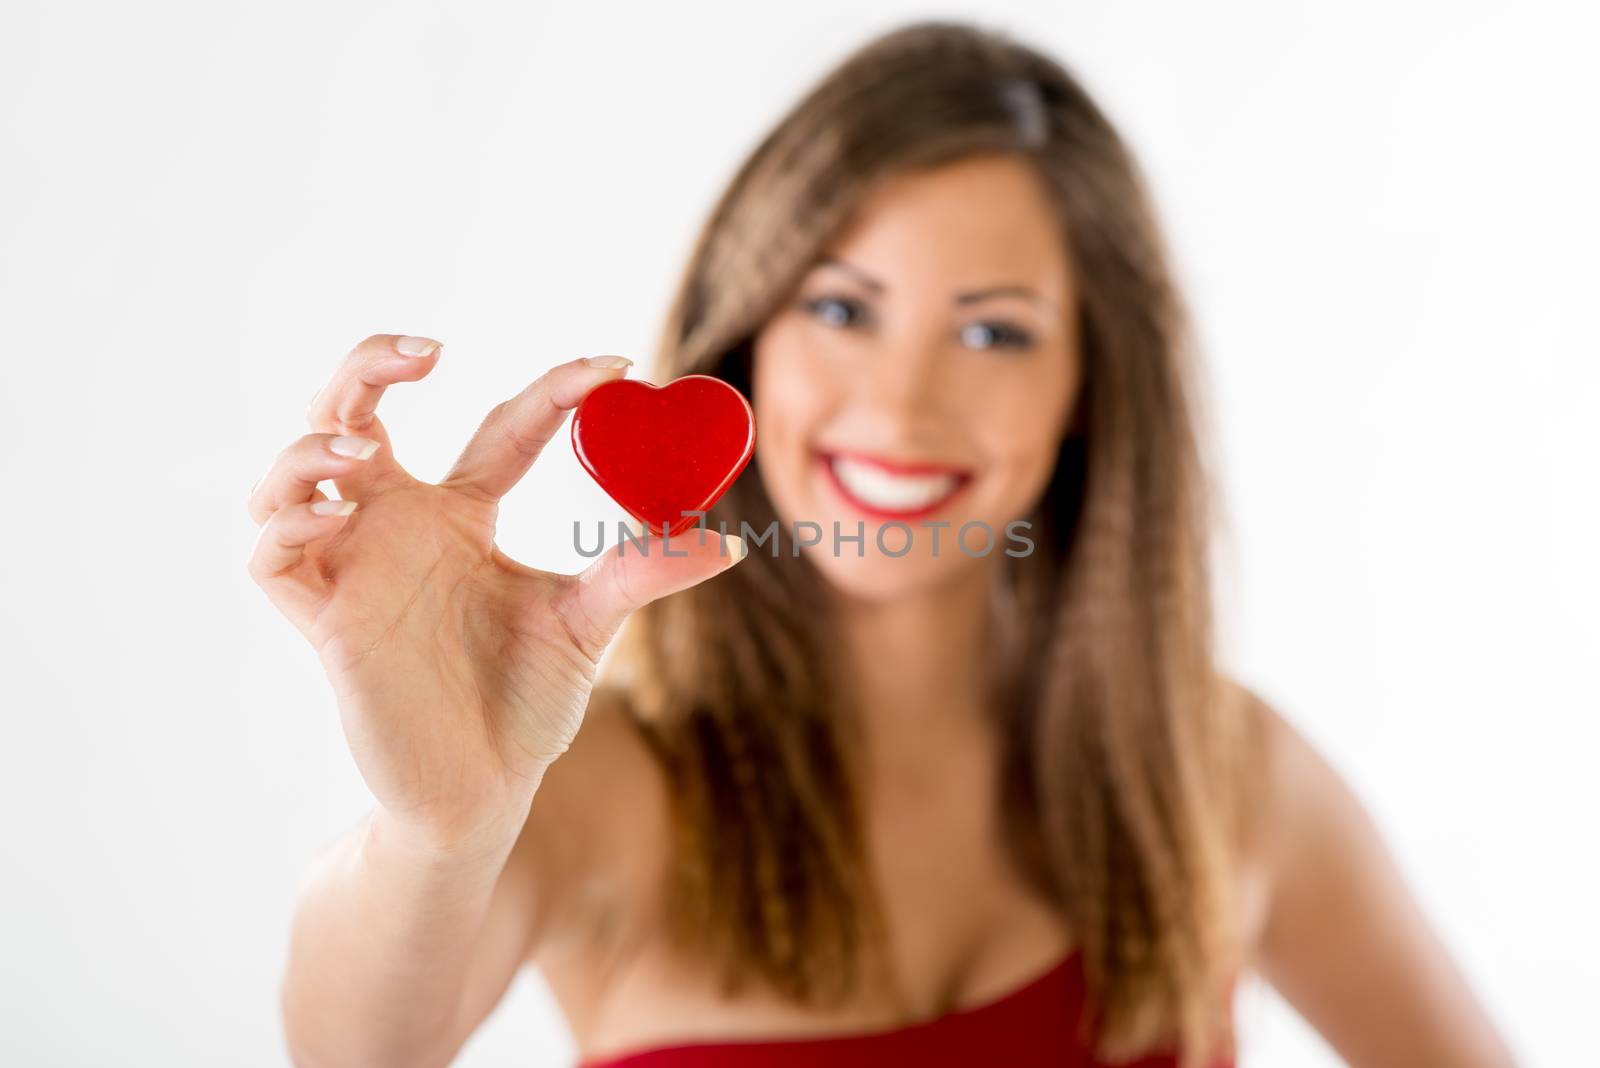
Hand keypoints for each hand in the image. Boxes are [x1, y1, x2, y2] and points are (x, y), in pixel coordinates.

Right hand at [246, 336, 742, 852]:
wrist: (482, 795)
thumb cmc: (524, 705)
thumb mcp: (588, 626)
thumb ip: (640, 575)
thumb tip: (727, 543)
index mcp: (464, 515)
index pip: (500, 429)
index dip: (552, 390)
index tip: (614, 366)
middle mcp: (401, 527)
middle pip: (354, 411)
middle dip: (372, 363)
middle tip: (429, 351)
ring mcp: (355, 571)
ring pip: (293, 475)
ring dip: (315, 446)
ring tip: (366, 453)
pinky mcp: (324, 625)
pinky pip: (272, 561)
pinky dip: (289, 529)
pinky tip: (331, 524)